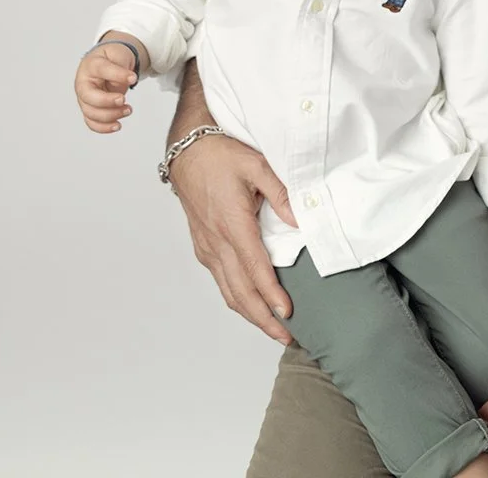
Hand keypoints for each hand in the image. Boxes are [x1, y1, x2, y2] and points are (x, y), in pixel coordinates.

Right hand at [75, 45, 137, 133]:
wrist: (106, 62)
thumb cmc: (111, 58)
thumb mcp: (119, 54)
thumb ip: (121, 67)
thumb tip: (126, 81)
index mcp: (91, 66)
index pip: (101, 70)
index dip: (117, 75)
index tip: (133, 78)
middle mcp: (84, 83)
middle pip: (88, 97)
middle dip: (107, 101)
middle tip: (123, 99)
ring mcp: (85, 98)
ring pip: (91, 113)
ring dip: (110, 115)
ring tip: (128, 110)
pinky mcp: (90, 109)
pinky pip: (92, 122)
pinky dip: (104, 127)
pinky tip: (117, 125)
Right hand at [169, 132, 299, 343]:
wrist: (187, 151)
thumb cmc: (221, 154)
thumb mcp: (257, 165)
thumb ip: (281, 193)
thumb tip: (300, 220)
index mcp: (232, 223)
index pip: (255, 268)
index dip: (271, 294)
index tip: (288, 313)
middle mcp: (217, 241)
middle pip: (240, 291)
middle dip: (263, 318)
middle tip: (287, 336)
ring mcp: (208, 246)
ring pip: (228, 291)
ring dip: (250, 314)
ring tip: (274, 329)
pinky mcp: (204, 246)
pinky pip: (221, 280)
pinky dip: (237, 298)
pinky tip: (252, 305)